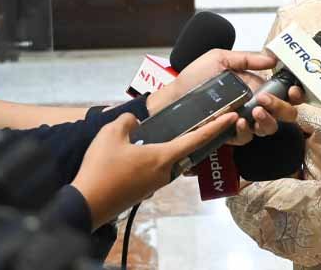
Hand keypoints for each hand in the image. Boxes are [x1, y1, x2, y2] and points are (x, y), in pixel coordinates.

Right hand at [71, 111, 238, 228]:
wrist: (87, 203)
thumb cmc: (102, 169)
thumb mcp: (111, 135)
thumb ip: (127, 122)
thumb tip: (134, 123)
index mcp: (164, 157)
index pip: (197, 139)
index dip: (217, 126)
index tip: (233, 117)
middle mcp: (166, 172)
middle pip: (186, 150)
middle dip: (196, 135)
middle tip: (203, 119)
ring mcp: (156, 183)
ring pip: (169, 159)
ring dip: (170, 146)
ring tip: (161, 132)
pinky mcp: (145, 189)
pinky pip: (156, 167)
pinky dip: (154, 156)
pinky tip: (138, 150)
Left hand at [146, 49, 299, 142]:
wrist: (173, 96)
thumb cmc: (195, 77)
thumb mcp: (220, 58)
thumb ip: (247, 59)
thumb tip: (272, 58)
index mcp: (257, 86)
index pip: (286, 92)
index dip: (296, 93)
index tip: (293, 90)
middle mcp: (255, 105)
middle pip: (285, 114)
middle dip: (282, 108)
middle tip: (266, 101)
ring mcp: (244, 121)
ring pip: (270, 129)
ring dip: (268, 121)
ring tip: (255, 112)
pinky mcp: (230, 135)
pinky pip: (246, 138)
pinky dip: (244, 131)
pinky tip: (237, 122)